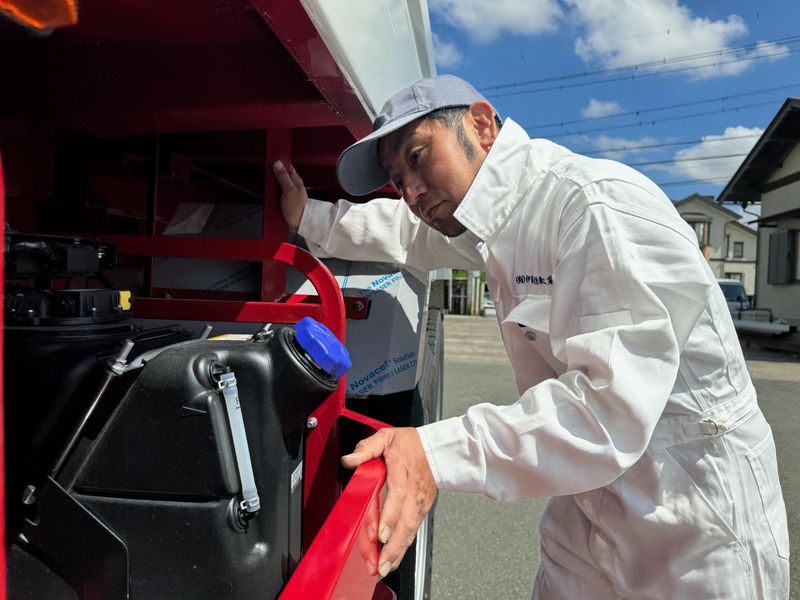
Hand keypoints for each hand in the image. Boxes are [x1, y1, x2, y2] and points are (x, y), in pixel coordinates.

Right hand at [272, 160, 307, 230]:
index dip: (279, 163)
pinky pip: (276, 194)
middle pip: (281, 176)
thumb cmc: (297, 208)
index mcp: (296, 180)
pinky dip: (272, 193)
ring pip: (277, 185)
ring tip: (266, 185)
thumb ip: (283, 177)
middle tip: (266, 173)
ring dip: (271, 185)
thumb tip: (277, 163)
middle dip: (273, 174)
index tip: (270, 159)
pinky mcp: (284, 200)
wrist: (299, 223)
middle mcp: (292, 185)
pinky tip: (268, 195)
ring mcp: (288, 193)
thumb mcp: (288, 190)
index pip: (287, 167)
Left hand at [342, 428, 436, 577]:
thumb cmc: (411, 444)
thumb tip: (349, 459)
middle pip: (405, 522)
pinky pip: (413, 531)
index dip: (390, 516)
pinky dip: (403, 547)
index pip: (398, 496)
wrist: (437, 450)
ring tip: (384, 568)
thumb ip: (366, 448)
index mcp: (403, 471)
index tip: (382, 534)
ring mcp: (419, 502)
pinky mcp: (422, 510)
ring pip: (410, 530)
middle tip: (381, 563)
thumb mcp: (386, 437)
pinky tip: (393, 559)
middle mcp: (413, 491)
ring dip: (398, 551)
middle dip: (393, 545)